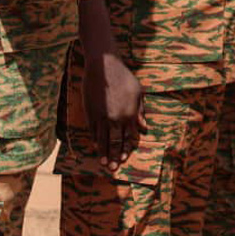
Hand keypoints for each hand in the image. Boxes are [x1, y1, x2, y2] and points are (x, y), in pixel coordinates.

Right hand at [83, 52, 146, 171]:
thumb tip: (144, 127)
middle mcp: (117, 118)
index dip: (126, 147)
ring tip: (103, 163)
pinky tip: (95, 147)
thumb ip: (140, 111)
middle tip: (113, 168)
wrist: (104, 67)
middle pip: (116, 141)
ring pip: (103, 139)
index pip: (129, 136)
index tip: (124, 158)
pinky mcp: (91, 112)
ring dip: (103, 152)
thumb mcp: (138, 92)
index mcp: (130, 114)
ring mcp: (103, 116)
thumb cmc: (124, 76)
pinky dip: (95, 139)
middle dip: (114, 156)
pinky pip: (93, 130)